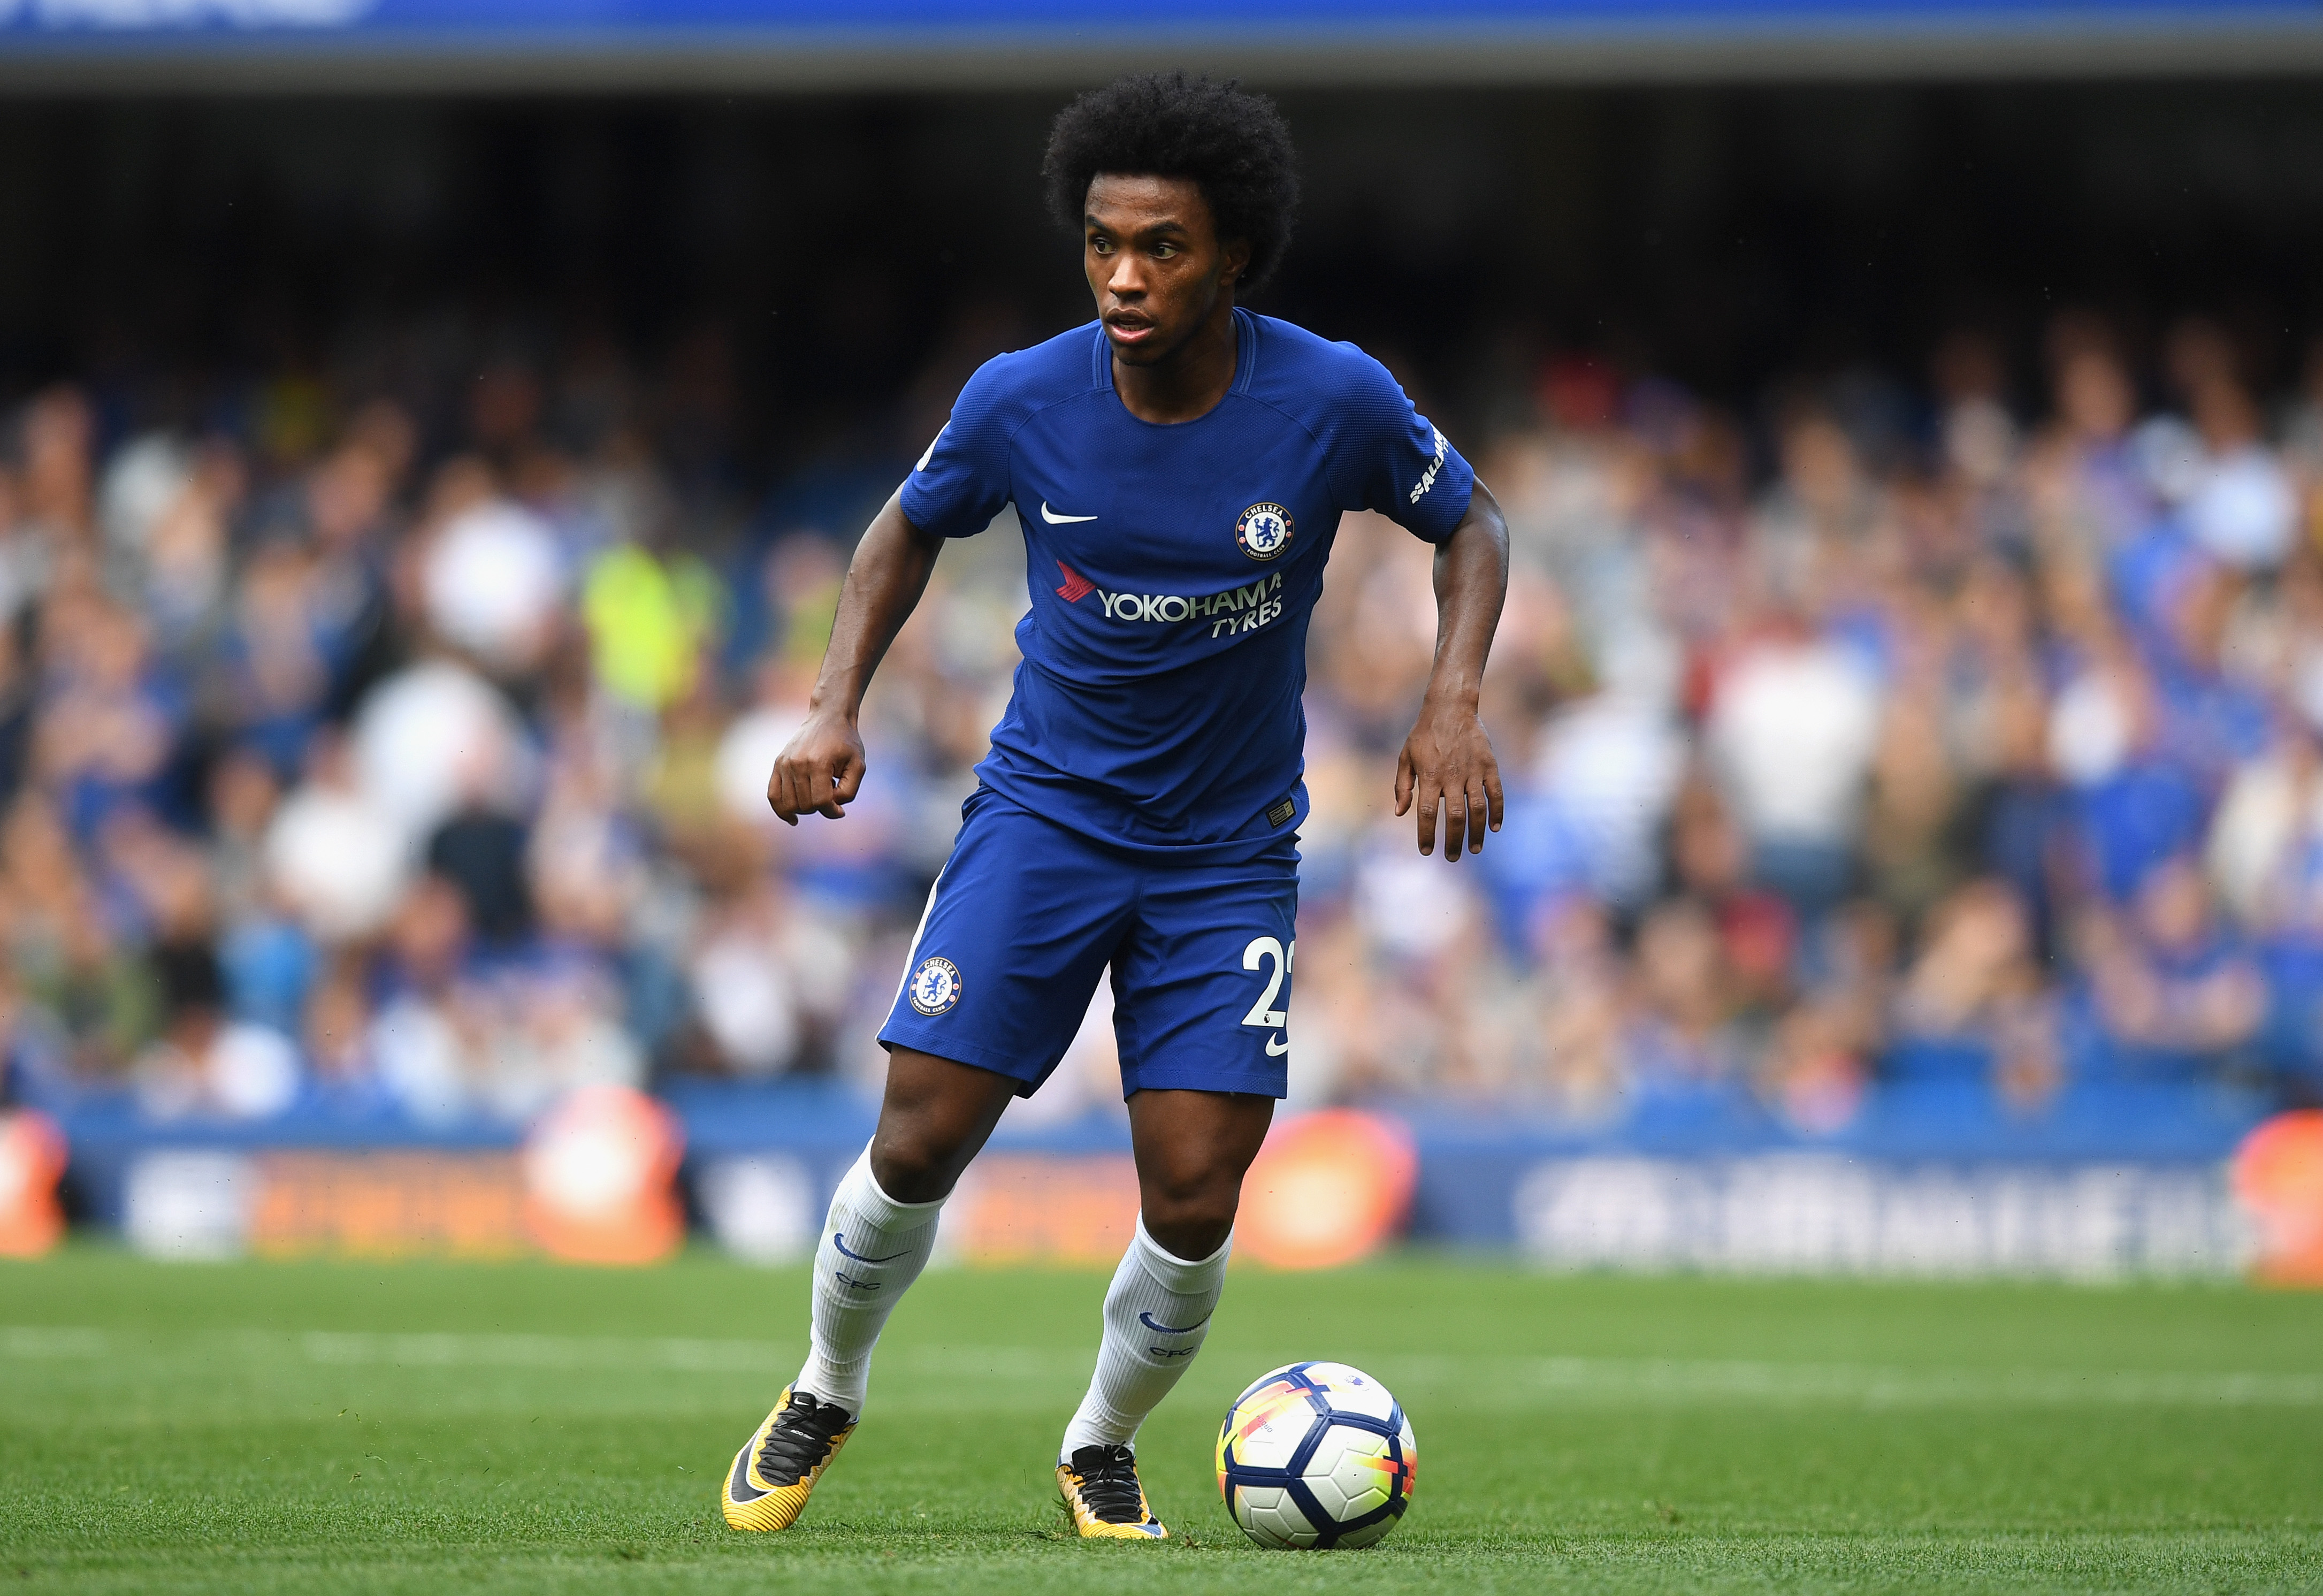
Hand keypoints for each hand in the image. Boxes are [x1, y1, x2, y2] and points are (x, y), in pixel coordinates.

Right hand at [767, 708, 866, 825]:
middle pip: (805, 805)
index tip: (841, 809)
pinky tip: (793, 818)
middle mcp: (797, 764)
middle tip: (831, 792)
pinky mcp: (778, 764)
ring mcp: (784, 764)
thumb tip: (833, 809)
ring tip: (817, 792)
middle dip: (821, 807)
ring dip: (805, 808)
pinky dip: (781, 810)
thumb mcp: (858, 766)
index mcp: (818, 763)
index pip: (820, 802)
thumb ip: (849, 792)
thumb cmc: (846, 743)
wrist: (828, 717)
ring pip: (789, 804)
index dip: (832, 811)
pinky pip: (773, 795)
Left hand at [1393, 695, 1502, 860]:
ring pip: (1478, 809)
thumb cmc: (1424, 733)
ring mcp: (1473, 771)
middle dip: (1454, 841)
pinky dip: (1497, 812)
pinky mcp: (1489, 765)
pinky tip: (1494, 828)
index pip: (1428, 813)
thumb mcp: (1406, 756)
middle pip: (1455, 817)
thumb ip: (1403, 786)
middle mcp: (1452, 777)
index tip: (1426, 851)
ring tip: (1474, 850)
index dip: (1427, 835)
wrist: (1451, 707)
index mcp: (1430, 776)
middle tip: (1452, 858)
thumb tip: (1400, 813)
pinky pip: (1496, 793)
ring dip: (1477, 832)